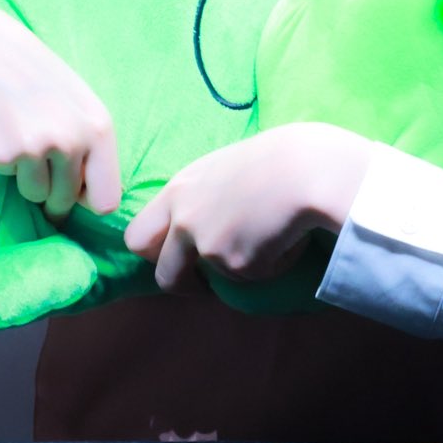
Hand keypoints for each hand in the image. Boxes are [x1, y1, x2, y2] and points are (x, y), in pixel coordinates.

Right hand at [0, 0, 119, 219]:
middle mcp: (75, 138)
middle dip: (50, 192)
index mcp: (99, 126)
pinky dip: (0, 162)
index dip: (86, 200)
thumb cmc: (28, 77)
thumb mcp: (73, 104)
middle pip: (66, 201)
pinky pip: (7, 179)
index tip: (71, 191)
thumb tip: (96, 204)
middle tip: (32, 155)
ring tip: (15, 135)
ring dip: (24, 177)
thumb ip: (90, 145)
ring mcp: (40, 146)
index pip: (107, 200)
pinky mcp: (6, 153)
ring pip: (36, 194)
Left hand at [124, 123, 375, 293]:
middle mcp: (184, 222)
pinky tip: (283, 237)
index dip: (155, 251)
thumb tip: (202, 222)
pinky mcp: (237, 266)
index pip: (136, 237)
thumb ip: (200, 196)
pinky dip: (267, 266)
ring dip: (236, 269)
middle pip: (165, 276)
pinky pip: (251, 277)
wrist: (306, 170)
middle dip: (184, 284)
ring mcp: (208, 247)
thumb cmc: (272, 158)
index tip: (178, 252)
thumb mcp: (221, 168)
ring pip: (215, 279)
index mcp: (177, 192)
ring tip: (266, 236)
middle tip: (207, 278)